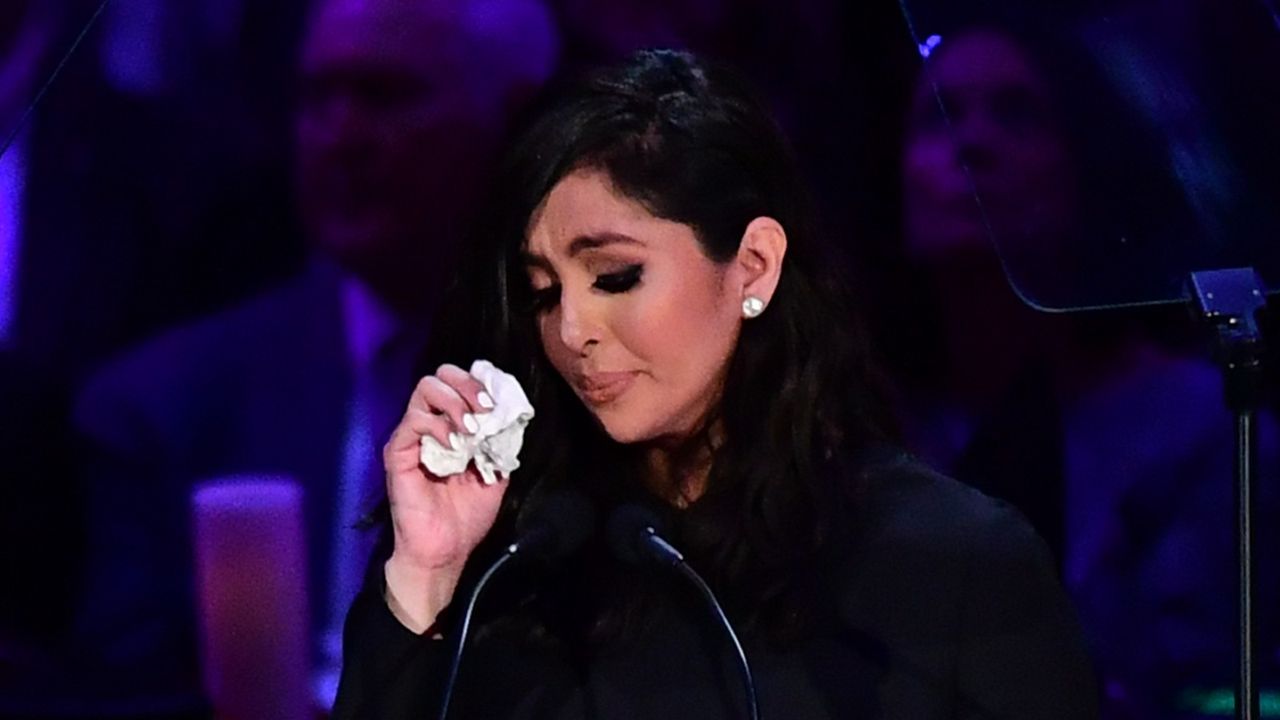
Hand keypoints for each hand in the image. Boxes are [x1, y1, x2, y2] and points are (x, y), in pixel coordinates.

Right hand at [381, 363, 504, 630]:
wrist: (445, 550)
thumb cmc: (466, 516)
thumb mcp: (496, 474)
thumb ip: (500, 443)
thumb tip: (512, 415)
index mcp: (452, 426)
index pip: (459, 383)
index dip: (480, 383)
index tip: (498, 401)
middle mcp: (430, 425)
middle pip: (440, 376)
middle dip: (468, 385)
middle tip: (485, 408)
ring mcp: (412, 436)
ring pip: (425, 388)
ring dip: (455, 402)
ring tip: (470, 429)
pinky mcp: (398, 452)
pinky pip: (413, 421)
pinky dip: (437, 425)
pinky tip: (454, 445)